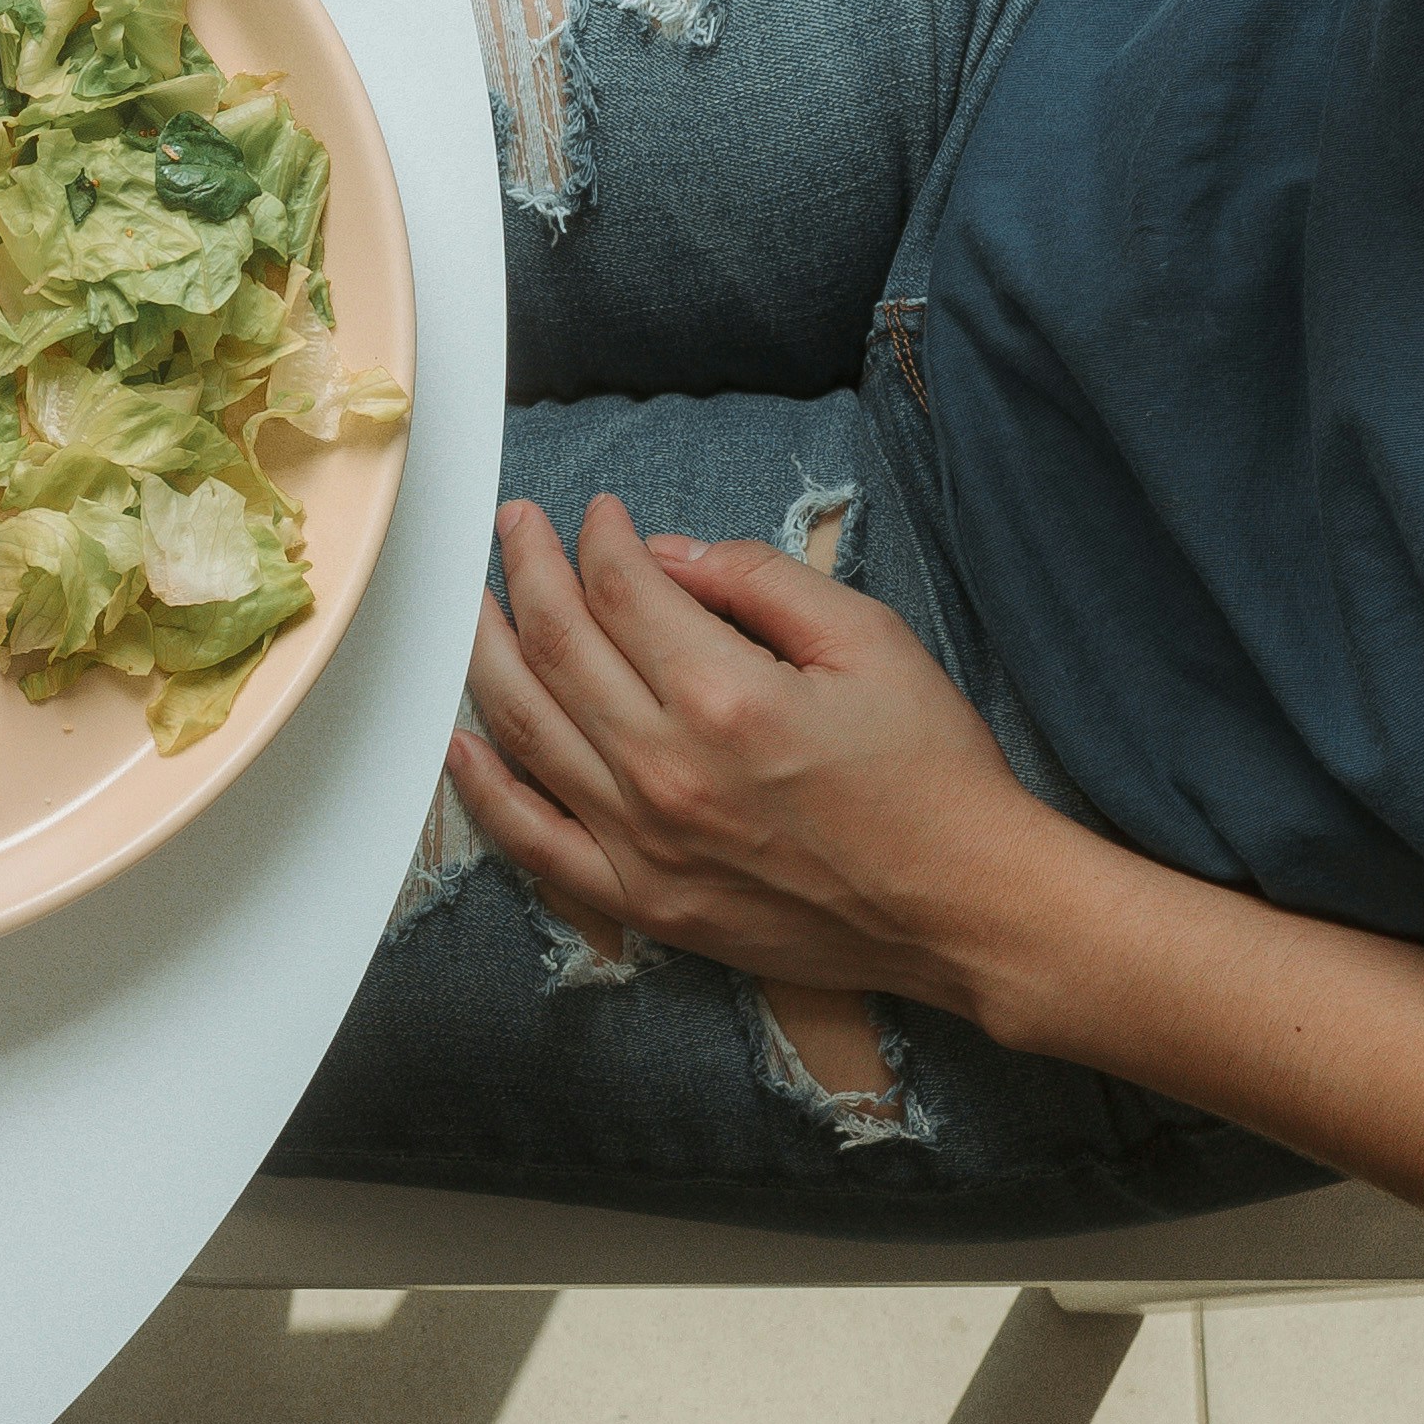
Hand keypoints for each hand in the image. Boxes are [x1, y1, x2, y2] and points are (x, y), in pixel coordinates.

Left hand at [445, 494, 1083, 1012]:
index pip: (621, 592)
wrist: (966, 908)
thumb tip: (668, 552)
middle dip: (526, 572)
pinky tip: (458, 738)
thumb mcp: (871, 640)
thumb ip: (761, 582)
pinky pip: (532, 839)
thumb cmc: (933, 773)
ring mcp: (643, 843)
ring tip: (473, 603)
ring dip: (485, 654)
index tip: (597, 514)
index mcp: (726, 699)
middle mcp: (666, 771)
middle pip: (555, 647)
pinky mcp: (642, 901)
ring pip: (526, 729)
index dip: (598, 539)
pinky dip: (483, 787)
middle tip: (514, 528)